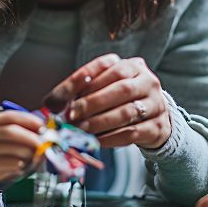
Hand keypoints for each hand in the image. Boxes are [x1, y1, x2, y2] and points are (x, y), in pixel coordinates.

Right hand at [0, 110, 43, 181]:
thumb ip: (17, 129)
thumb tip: (42, 132)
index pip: (10, 117)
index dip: (28, 120)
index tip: (42, 126)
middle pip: (12, 132)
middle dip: (31, 138)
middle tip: (42, 143)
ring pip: (15, 150)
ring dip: (30, 153)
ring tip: (33, 155)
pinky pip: (12, 164)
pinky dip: (23, 164)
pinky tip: (22, 164)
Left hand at [47, 54, 169, 148]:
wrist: (154, 118)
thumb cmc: (120, 100)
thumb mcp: (102, 89)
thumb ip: (79, 92)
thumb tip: (50, 103)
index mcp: (131, 65)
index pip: (105, 65)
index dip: (82, 78)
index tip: (64, 94)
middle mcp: (147, 81)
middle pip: (120, 88)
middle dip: (92, 102)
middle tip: (71, 115)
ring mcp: (156, 103)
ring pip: (127, 111)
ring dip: (99, 122)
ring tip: (80, 129)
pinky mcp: (157, 126)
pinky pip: (132, 132)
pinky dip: (111, 138)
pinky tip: (95, 141)